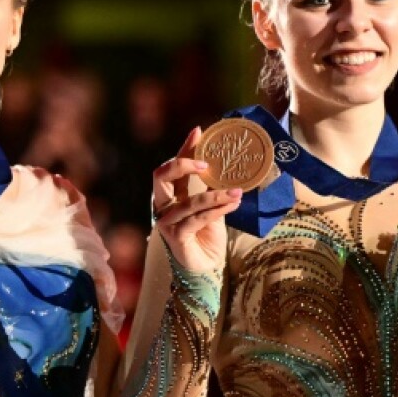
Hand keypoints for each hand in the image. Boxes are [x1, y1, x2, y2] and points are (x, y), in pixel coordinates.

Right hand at [151, 127, 243, 273]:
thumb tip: (227, 162)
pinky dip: (217, 210)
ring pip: (189, 201)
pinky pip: (198, 219)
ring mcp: (166, 222)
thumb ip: (211, 186)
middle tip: (207, 164)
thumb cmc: (206, 233)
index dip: (184, 148)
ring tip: (237, 192)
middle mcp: (163, 205)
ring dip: (216, 195)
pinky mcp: (176, 237)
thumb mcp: (210, 205)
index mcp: (170, 194)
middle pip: (161, 176)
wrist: (206, 265)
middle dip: (182, 164)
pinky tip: (233, 204)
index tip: (198, 132)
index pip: (173, 166)